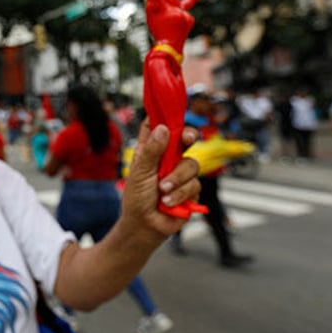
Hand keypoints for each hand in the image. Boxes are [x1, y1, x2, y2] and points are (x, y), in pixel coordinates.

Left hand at [121, 122, 200, 237]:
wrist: (145, 226)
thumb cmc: (137, 199)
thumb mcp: (140, 172)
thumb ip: (152, 151)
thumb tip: (163, 128)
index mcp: (151, 150)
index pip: (159, 126)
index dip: (165, 115)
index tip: (171, 106)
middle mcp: (168, 158)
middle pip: (184, 138)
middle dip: (188, 136)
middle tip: (187, 139)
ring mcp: (180, 173)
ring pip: (191, 164)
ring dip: (176, 178)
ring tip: (162, 190)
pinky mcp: (190, 189)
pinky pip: (194, 184)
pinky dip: (180, 193)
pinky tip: (168, 201)